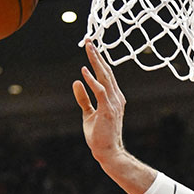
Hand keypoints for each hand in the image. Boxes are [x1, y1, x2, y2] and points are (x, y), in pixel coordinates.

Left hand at [73, 41, 128, 167]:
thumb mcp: (88, 113)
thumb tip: (76, 82)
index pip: (106, 75)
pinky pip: (100, 91)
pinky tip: (84, 71)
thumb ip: (83, 98)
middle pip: (106, 71)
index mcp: (113, 97)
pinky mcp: (108, 109)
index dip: (98, 60)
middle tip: (89, 41)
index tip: (91, 47)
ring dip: (95, 62)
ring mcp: (114, 103)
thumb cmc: (99, 135)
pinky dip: (92, 80)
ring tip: (88, 48)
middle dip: (97, 55)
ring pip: (105, 77)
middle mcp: (116, 97)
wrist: (107, 152)